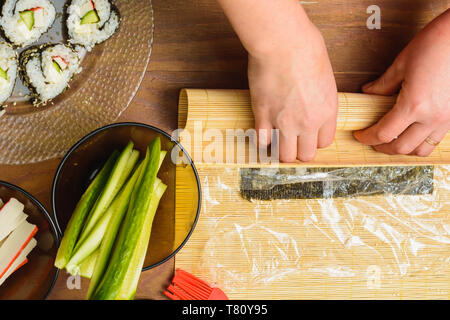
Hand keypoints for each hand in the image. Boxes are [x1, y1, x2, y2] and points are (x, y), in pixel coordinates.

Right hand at [249, 24, 337, 161]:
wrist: (283, 43)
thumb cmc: (306, 49)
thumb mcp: (326, 76)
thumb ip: (321, 98)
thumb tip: (313, 104)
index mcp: (327, 111)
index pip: (324, 143)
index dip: (315, 141)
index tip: (308, 136)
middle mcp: (308, 122)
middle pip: (306, 155)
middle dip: (299, 150)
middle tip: (291, 141)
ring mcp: (285, 122)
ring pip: (285, 155)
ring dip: (280, 150)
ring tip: (276, 141)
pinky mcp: (263, 116)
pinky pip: (263, 142)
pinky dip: (262, 141)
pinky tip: (262, 133)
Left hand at [354, 9, 449, 155]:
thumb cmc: (435, 43)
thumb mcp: (402, 64)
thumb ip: (383, 85)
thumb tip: (368, 93)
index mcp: (414, 105)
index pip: (384, 134)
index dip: (367, 138)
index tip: (360, 135)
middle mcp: (432, 117)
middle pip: (401, 148)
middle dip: (382, 147)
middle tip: (372, 140)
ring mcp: (447, 119)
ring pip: (422, 149)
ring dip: (404, 148)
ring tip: (392, 139)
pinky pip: (436, 139)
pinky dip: (421, 141)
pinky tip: (412, 131)